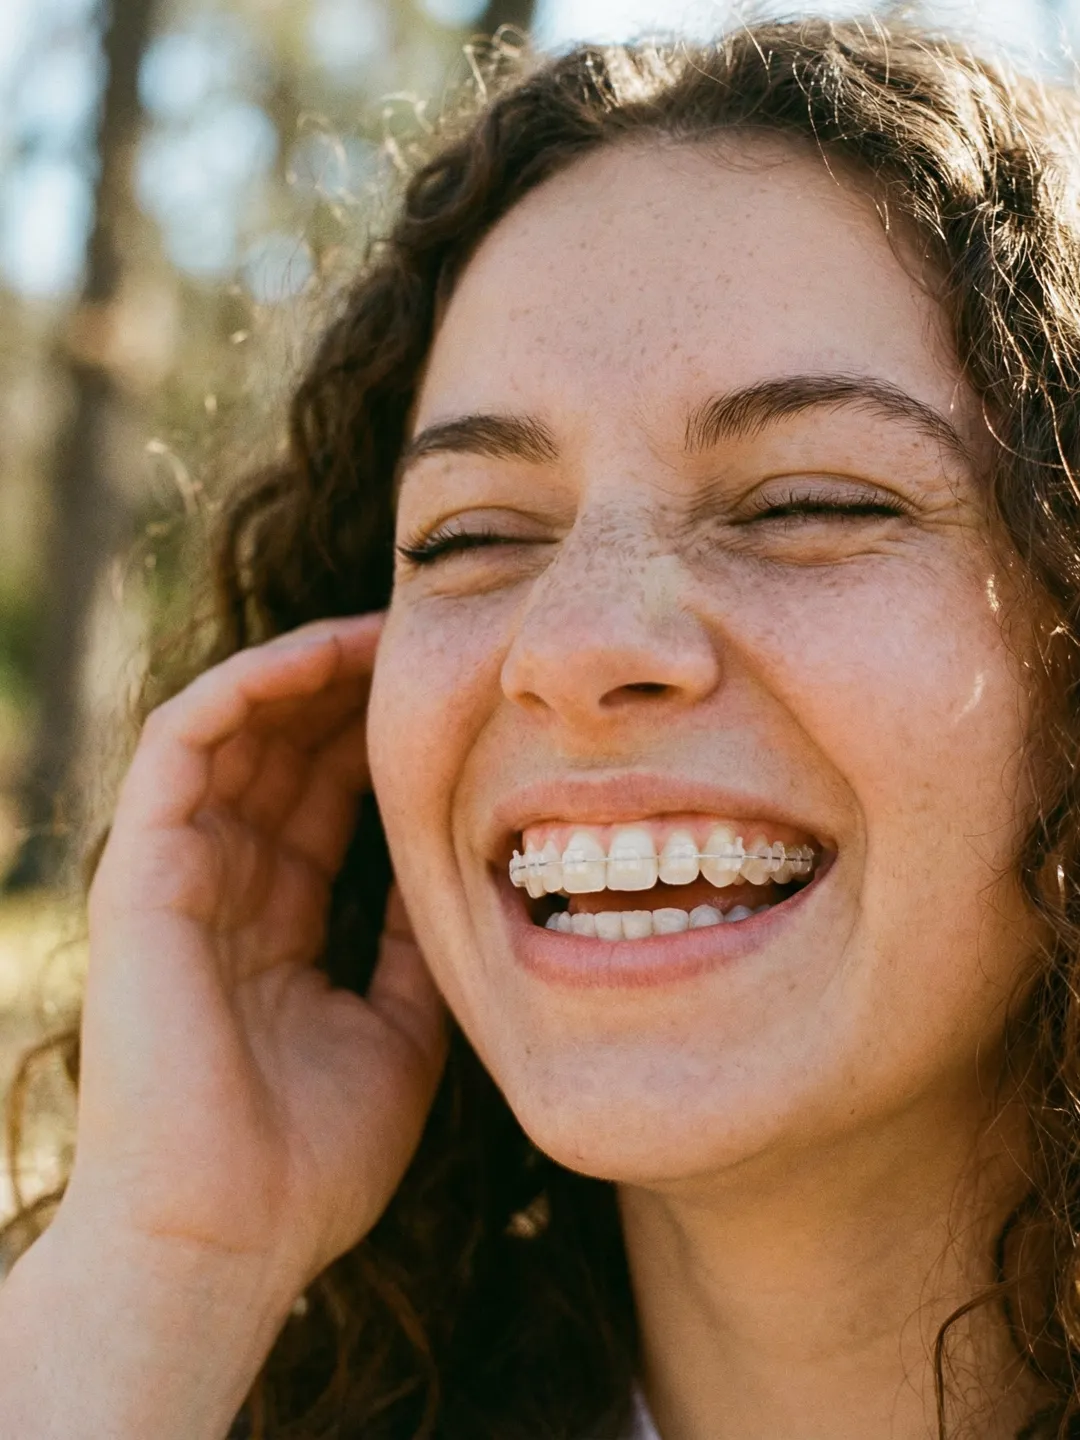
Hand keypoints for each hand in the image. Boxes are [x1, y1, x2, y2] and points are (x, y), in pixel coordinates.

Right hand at [65, 615, 446, 1297]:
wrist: (224, 1244)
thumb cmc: (308, 1162)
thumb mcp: (397, 1035)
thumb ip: (414, 949)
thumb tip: (456, 875)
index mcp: (272, 929)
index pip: (324, 805)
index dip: (379, 744)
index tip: (455, 700)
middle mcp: (220, 892)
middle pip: (283, 756)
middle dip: (349, 693)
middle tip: (428, 640)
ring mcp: (175, 878)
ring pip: (234, 734)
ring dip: (304, 672)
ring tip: (382, 630)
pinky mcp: (141, 875)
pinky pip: (184, 747)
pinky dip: (245, 688)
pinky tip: (317, 656)